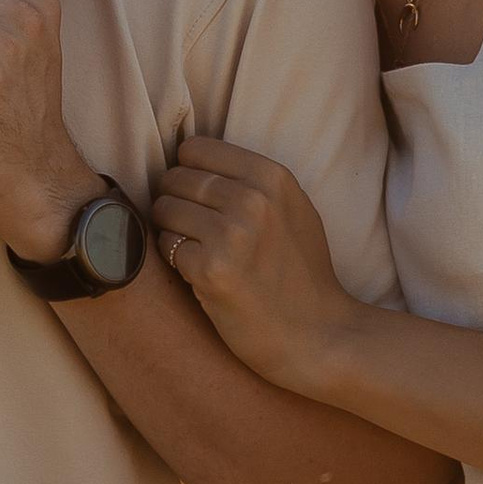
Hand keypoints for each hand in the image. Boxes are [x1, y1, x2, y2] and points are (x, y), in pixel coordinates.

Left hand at [148, 136, 360, 392]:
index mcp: (272, 176)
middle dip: (175, 202)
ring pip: (163, 209)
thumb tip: (191, 157)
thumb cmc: (304, 274)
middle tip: (195, 230)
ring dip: (171, 231)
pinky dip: (175, 261)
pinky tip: (200, 275)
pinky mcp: (211, 270)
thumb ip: (252, 180)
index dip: (188, 172)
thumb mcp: (294, 209)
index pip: (193, 148)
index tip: (198, 197)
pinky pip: (166, 247)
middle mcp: (252, 199)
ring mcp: (231, 234)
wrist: (319, 335)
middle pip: (174, 178)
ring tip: (198, 251)